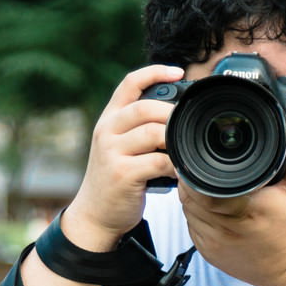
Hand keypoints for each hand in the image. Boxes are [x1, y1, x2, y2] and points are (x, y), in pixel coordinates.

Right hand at [66, 64, 184, 250]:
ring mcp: (112, 152)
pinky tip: (181, 170)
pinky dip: (175, 164)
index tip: (179, 72)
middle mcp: (107, 131)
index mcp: (109, 119)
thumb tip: (176, 115)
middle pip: (146, 107)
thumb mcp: (119, 146)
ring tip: (186, 148)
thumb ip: (138, 128)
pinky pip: (157, 161)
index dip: (155, 72)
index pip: (130, 83)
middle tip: (189, 124)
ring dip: (175, 139)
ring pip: (153, 133)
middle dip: (173, 113)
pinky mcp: (122, 174)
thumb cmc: (115, 178)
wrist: (95, 213)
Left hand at [179, 126, 285, 285]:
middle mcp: (222, 227)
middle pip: (188, 194)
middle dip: (192, 178)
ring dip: (191, 196)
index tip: (204, 157)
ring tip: (206, 184)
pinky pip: (191, 227)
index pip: (200, 183)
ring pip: (186, 210)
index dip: (196, 168)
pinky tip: (209, 207)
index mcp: (240, 208)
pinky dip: (195, 214)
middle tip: (203, 166)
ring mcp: (212, 243)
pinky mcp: (208, 253)